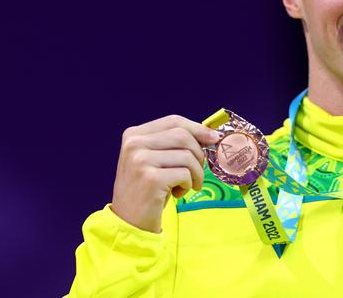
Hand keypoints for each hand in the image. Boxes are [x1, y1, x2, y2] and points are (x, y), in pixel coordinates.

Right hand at [111, 114, 221, 232]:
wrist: (130, 221)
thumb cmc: (149, 189)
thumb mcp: (155, 159)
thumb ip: (173, 143)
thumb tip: (210, 134)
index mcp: (134, 134)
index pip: (173, 121)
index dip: (197, 128)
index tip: (213, 138)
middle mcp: (134, 144)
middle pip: (183, 136)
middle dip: (198, 154)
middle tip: (197, 171)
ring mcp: (140, 160)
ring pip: (187, 156)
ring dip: (195, 173)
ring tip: (186, 185)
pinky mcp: (150, 178)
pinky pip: (185, 174)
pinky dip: (188, 184)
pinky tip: (177, 193)